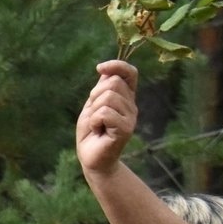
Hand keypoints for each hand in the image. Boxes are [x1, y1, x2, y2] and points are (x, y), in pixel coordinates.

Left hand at [76, 60, 138, 178]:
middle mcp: (131, 105)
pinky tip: (98, 131)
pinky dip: (94, 121)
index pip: (130, 73)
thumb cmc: (91, 131)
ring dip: (94, 111)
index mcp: (125, 97)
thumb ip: (101, 89)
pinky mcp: (126, 129)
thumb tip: (105, 69)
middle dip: (95, 95)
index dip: (117, 66)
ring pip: (107, 97)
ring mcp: (131, 117)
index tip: (99, 68)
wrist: (91, 157)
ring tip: (96, 124)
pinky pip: (104, 113)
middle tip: (94, 114)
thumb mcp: (92, 106)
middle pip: (113, 83)